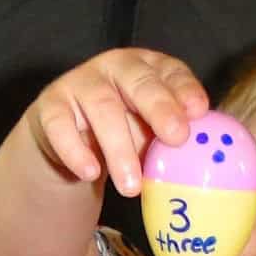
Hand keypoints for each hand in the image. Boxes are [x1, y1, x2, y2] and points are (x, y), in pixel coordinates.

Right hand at [28, 49, 207, 197]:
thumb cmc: (121, 135)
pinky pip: (61, 128)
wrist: (67, 144)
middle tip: (177, 137)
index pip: (169, 72)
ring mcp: (81, 84)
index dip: (184, 89)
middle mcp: (115, 68)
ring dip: (120, 149)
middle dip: (160, 107)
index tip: (199, 111)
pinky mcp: (51, 109)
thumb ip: (169, 142)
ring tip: (132, 187)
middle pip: (138, 82)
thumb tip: (203, 168)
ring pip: (103, 108)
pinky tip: (90, 173)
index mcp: (147, 69)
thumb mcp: (149, 136)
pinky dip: (76, 151)